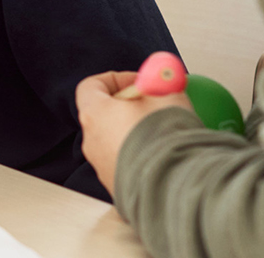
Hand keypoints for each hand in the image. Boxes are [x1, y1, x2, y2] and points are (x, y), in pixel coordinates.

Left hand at [75, 70, 193, 194]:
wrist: (172, 186)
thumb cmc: (165, 136)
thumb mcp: (168, 94)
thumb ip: (161, 81)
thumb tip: (163, 76)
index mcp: (94, 114)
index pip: (91, 86)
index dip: (117, 79)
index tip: (141, 82)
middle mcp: (92, 142)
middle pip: (104, 115)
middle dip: (130, 107)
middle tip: (156, 106)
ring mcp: (103, 168)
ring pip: (117, 141)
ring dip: (138, 133)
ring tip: (167, 133)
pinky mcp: (118, 188)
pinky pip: (128, 164)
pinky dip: (143, 156)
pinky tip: (167, 156)